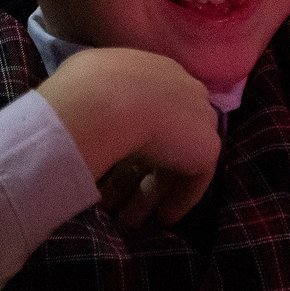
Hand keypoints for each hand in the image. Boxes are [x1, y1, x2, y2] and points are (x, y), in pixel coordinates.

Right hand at [38, 47, 221, 226]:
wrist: (104, 102)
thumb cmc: (84, 89)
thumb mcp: (83, 75)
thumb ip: (93, 88)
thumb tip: (83, 99)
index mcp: (154, 70)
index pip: (150, 109)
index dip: (132, 142)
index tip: (113, 165)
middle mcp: (181, 90)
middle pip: (164, 138)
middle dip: (138, 173)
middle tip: (115, 201)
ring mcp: (198, 118)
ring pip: (175, 162)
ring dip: (151, 192)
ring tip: (129, 220)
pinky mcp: (206, 147)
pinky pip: (194, 179)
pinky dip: (178, 199)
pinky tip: (161, 218)